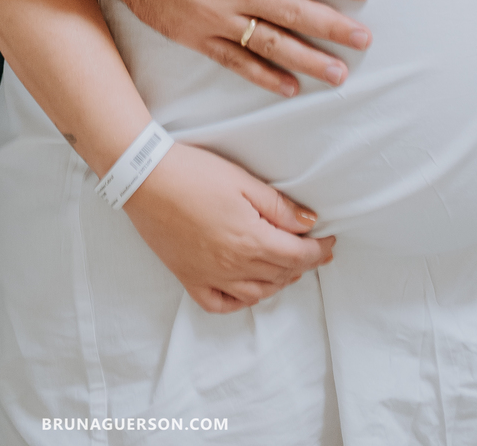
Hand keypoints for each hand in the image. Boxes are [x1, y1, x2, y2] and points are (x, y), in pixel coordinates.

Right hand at [110, 0, 372, 99]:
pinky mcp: (194, 36)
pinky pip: (235, 61)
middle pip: (292, 12)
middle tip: (364, 41)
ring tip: (338, 73)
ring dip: (307, 59)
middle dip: (332, 27)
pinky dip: (264, 76)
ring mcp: (213, 16)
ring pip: (269, 43)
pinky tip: (289, 87)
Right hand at [124, 142, 333, 311]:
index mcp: (251, 241)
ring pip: (256, 293)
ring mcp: (210, 276)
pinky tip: (248, 290)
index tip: (330, 242)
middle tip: (315, 251)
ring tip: (288, 268)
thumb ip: (278, 206)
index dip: (319, 251)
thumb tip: (309, 223)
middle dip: (303, 264)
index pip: (298, 256)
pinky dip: (240, 301)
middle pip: (281, 274)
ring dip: (278, 282)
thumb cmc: (195, 173)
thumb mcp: (243, 181)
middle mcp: (233, 266)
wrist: (145, 178)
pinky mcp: (188, 278)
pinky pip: (220, 304)